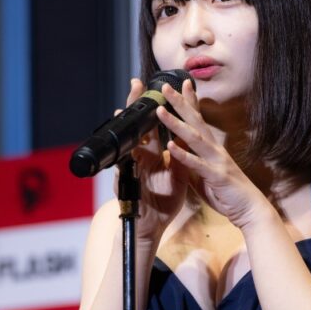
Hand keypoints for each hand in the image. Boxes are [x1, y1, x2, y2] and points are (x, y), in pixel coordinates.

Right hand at [117, 78, 189, 241]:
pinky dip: (124, 157)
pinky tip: (125, 148)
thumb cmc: (162, 201)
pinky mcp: (126, 183)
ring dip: (125, 126)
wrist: (153, 226)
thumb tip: (187, 139)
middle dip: (137, 105)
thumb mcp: (177, 175)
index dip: (161, 106)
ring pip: (126, 142)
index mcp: (156, 154)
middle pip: (138, 125)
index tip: (166, 86)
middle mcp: (142, 157)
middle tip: (136, 83)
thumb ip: (180, 156)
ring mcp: (132, 168)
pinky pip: (124, 168)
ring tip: (123, 108)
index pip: (157, 125)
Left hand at [157, 80, 270, 229]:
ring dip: (176, 123)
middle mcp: (214, 149)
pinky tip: (171, 145)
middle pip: (195, 121)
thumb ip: (191, 164)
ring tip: (160, 111)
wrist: (250, 210)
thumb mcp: (204, 177)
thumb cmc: (227, 194)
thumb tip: (178, 156)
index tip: (180, 83)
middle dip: (180, 102)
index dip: (189, 102)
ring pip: (194, 137)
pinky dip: (184, 154)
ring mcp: (216, 161)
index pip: (198, 120)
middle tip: (164, 85)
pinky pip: (197, 163)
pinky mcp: (217, 175)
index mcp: (211, 149)